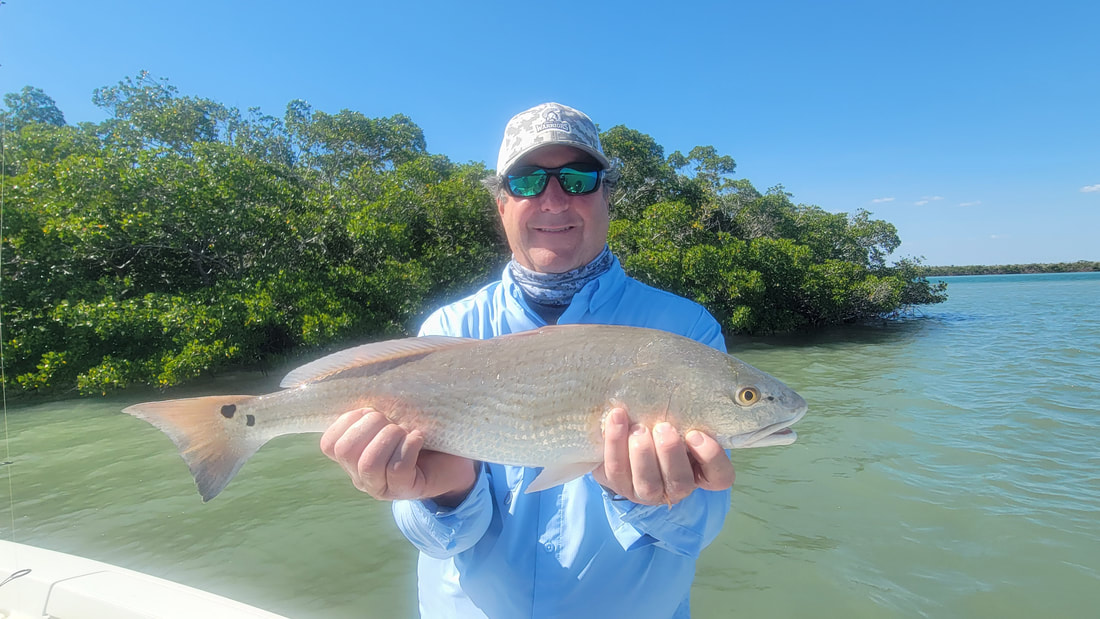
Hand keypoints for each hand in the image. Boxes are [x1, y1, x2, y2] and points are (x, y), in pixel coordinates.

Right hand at [320, 409, 476, 506]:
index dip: (347, 421)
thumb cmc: (419, 435)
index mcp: (352, 458)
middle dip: (370, 426)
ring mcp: (381, 486)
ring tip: (406, 431)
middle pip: (345, 450)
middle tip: (392, 421)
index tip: (371, 411)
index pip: (329, 444)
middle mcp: (361, 476)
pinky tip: (419, 438)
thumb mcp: (392, 420)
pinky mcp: (405, 490)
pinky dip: (409, 447)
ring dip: (389, 437)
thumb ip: (373, 412)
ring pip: (368, 463)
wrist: (452, 461)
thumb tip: (368, 383)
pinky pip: (397, 468)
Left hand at [592, 408, 734, 505]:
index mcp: (701, 471)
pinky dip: (615, 442)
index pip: (720, 476)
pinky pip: (616, 468)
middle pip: (680, 482)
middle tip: (663, 427)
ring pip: (647, 482)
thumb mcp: (681, 414)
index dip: (711, 458)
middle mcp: (676, 486)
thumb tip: (698, 369)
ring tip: (638, 428)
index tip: (696, 433)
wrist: (625, 431)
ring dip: (642, 454)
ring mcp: (647, 490)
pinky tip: (616, 417)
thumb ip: (691, 406)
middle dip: (670, 454)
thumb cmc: (662, 417)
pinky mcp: (619, 484)